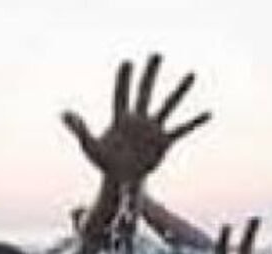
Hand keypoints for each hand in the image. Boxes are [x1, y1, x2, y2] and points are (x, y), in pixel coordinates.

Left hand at [61, 53, 210, 182]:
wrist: (120, 179)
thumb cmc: (104, 162)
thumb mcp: (89, 146)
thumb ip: (79, 129)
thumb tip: (63, 113)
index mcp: (120, 120)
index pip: (121, 95)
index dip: (123, 80)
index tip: (128, 62)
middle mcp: (138, 120)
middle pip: (145, 92)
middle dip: (150, 74)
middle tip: (156, 54)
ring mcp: (152, 130)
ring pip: (168, 106)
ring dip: (180, 91)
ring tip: (192, 74)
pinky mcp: (164, 142)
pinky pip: (182, 129)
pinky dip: (195, 122)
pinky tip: (208, 112)